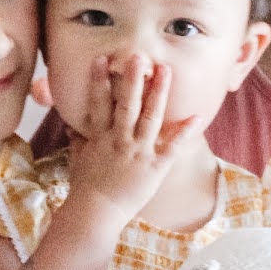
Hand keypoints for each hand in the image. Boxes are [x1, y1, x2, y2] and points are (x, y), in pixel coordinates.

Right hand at [65, 53, 190, 224]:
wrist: (95, 213)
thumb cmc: (85, 189)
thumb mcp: (78, 162)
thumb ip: (79, 142)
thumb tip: (72, 128)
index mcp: (100, 137)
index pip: (99, 103)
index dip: (100, 80)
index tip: (102, 59)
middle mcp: (119, 140)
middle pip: (127, 104)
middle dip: (133, 79)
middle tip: (138, 56)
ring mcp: (137, 152)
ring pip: (150, 117)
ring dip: (159, 93)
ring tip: (166, 71)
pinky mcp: (154, 167)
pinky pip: (172, 146)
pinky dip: (185, 131)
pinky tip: (197, 116)